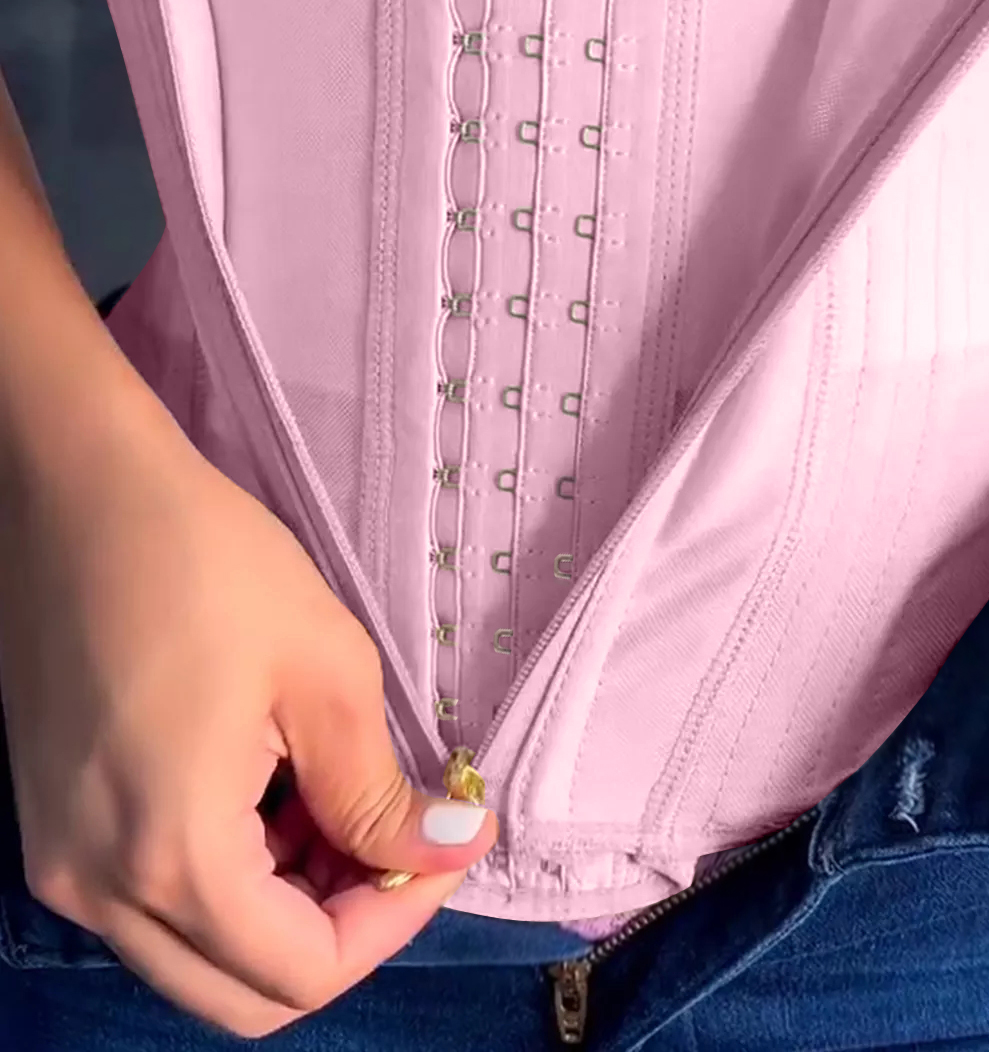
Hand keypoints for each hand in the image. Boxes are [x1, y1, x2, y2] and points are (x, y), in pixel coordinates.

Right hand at [0, 393, 496, 1039]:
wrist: (82, 486)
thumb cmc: (206, 560)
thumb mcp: (324, 671)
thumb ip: (380, 791)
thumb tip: (446, 851)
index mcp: (168, 857)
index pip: (301, 973)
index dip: (394, 920)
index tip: (444, 843)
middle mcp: (95, 887)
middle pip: (242, 991)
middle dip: (340, 929)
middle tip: (399, 839)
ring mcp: (60, 859)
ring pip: (195, 952)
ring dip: (283, 905)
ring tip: (339, 800)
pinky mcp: (52, 821)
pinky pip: (150, 898)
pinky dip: (225, 875)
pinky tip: (270, 786)